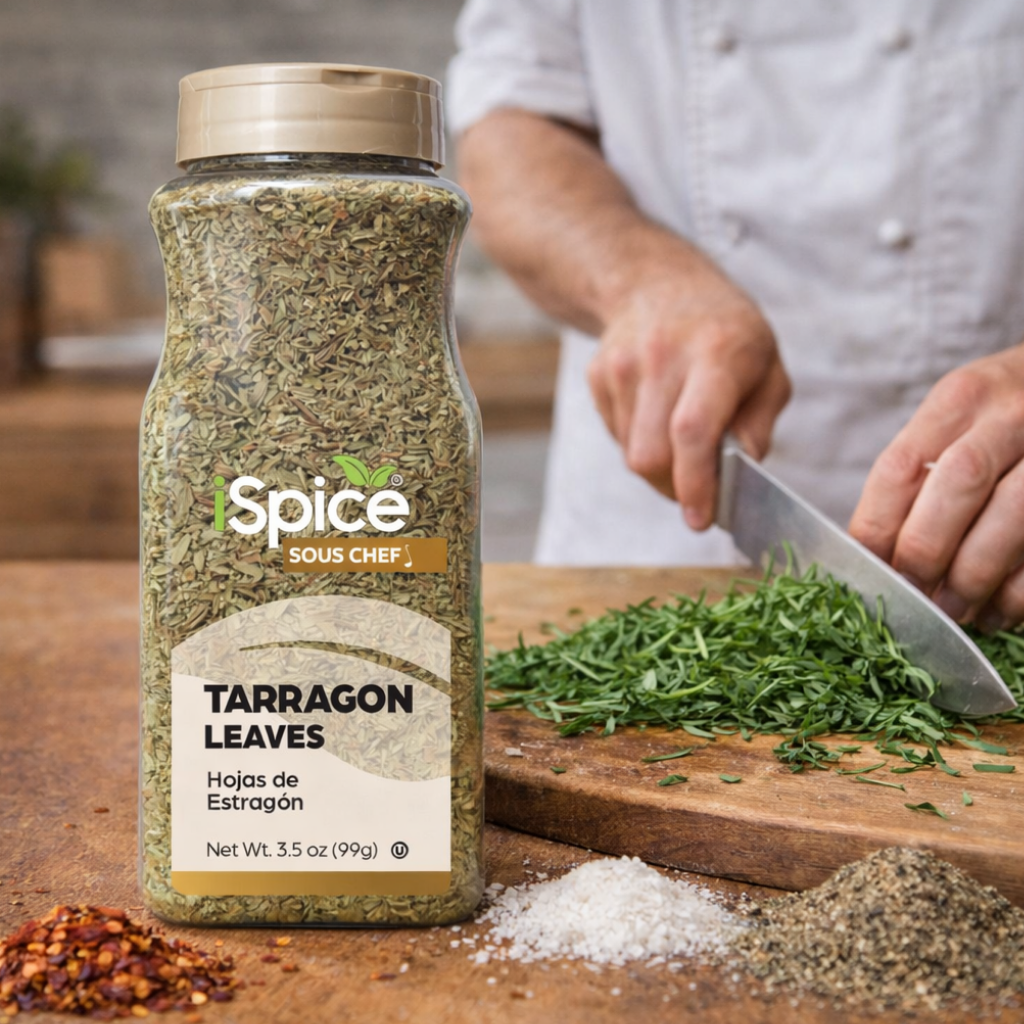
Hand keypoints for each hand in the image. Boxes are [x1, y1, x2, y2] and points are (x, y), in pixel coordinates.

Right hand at [587, 266, 789, 529]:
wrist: (657, 283)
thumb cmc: (726, 333)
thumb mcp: (767, 367)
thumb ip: (759, 423)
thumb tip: (741, 472)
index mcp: (715, 352)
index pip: (693, 431)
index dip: (695, 483)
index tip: (700, 519)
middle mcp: (662, 356)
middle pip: (650, 455)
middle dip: (673, 487)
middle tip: (697, 490)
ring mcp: (622, 364)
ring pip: (631, 453)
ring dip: (659, 466)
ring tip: (681, 442)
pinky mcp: (598, 375)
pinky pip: (616, 436)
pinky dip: (639, 442)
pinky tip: (657, 415)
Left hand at [849, 345, 1023, 630]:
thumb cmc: (1001, 418)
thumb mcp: (957, 422)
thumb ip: (918, 475)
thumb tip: (875, 558)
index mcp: (959, 399)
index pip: (902, 466)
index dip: (878, 527)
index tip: (869, 572)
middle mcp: (1010, 414)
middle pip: (959, 482)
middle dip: (928, 550)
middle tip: (915, 595)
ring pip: (1014, 511)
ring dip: (977, 576)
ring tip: (955, 612)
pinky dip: (1019, 591)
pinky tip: (998, 612)